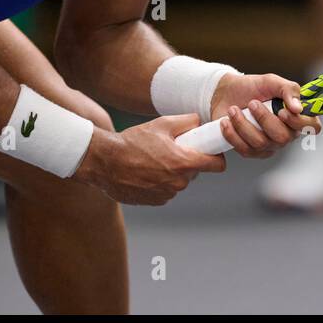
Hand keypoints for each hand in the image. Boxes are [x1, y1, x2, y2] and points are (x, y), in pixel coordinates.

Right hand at [79, 115, 224, 204]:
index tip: (211, 151)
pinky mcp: (155, 201)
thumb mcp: (161, 124)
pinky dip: (161, 182)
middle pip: (196, 172)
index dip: (217, 157)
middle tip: (172, 149)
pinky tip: (146, 171)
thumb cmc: (132, 142)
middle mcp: (178, 182)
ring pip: (180, 181)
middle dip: (188, 161)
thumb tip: (200, 123)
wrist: (105, 162)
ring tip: (154, 159)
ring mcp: (166, 194)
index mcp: (184, 163)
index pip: (217, 165)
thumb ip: (187, 121)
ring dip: (173, 172)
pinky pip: (166, 190)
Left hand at [210, 73, 321, 158]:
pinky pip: (244, 149)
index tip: (282, 111)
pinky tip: (226, 121)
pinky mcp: (250, 151)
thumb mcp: (272, 81)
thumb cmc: (253, 87)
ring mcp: (268, 145)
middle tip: (252, 103)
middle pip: (283, 138)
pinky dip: (232, 134)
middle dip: (264, 119)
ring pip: (260, 143)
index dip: (300, 123)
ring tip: (234, 109)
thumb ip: (289, 90)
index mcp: (296, 117)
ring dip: (244, 124)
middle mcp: (286, 134)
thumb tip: (298, 108)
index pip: (313, 127)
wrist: (226, 93)